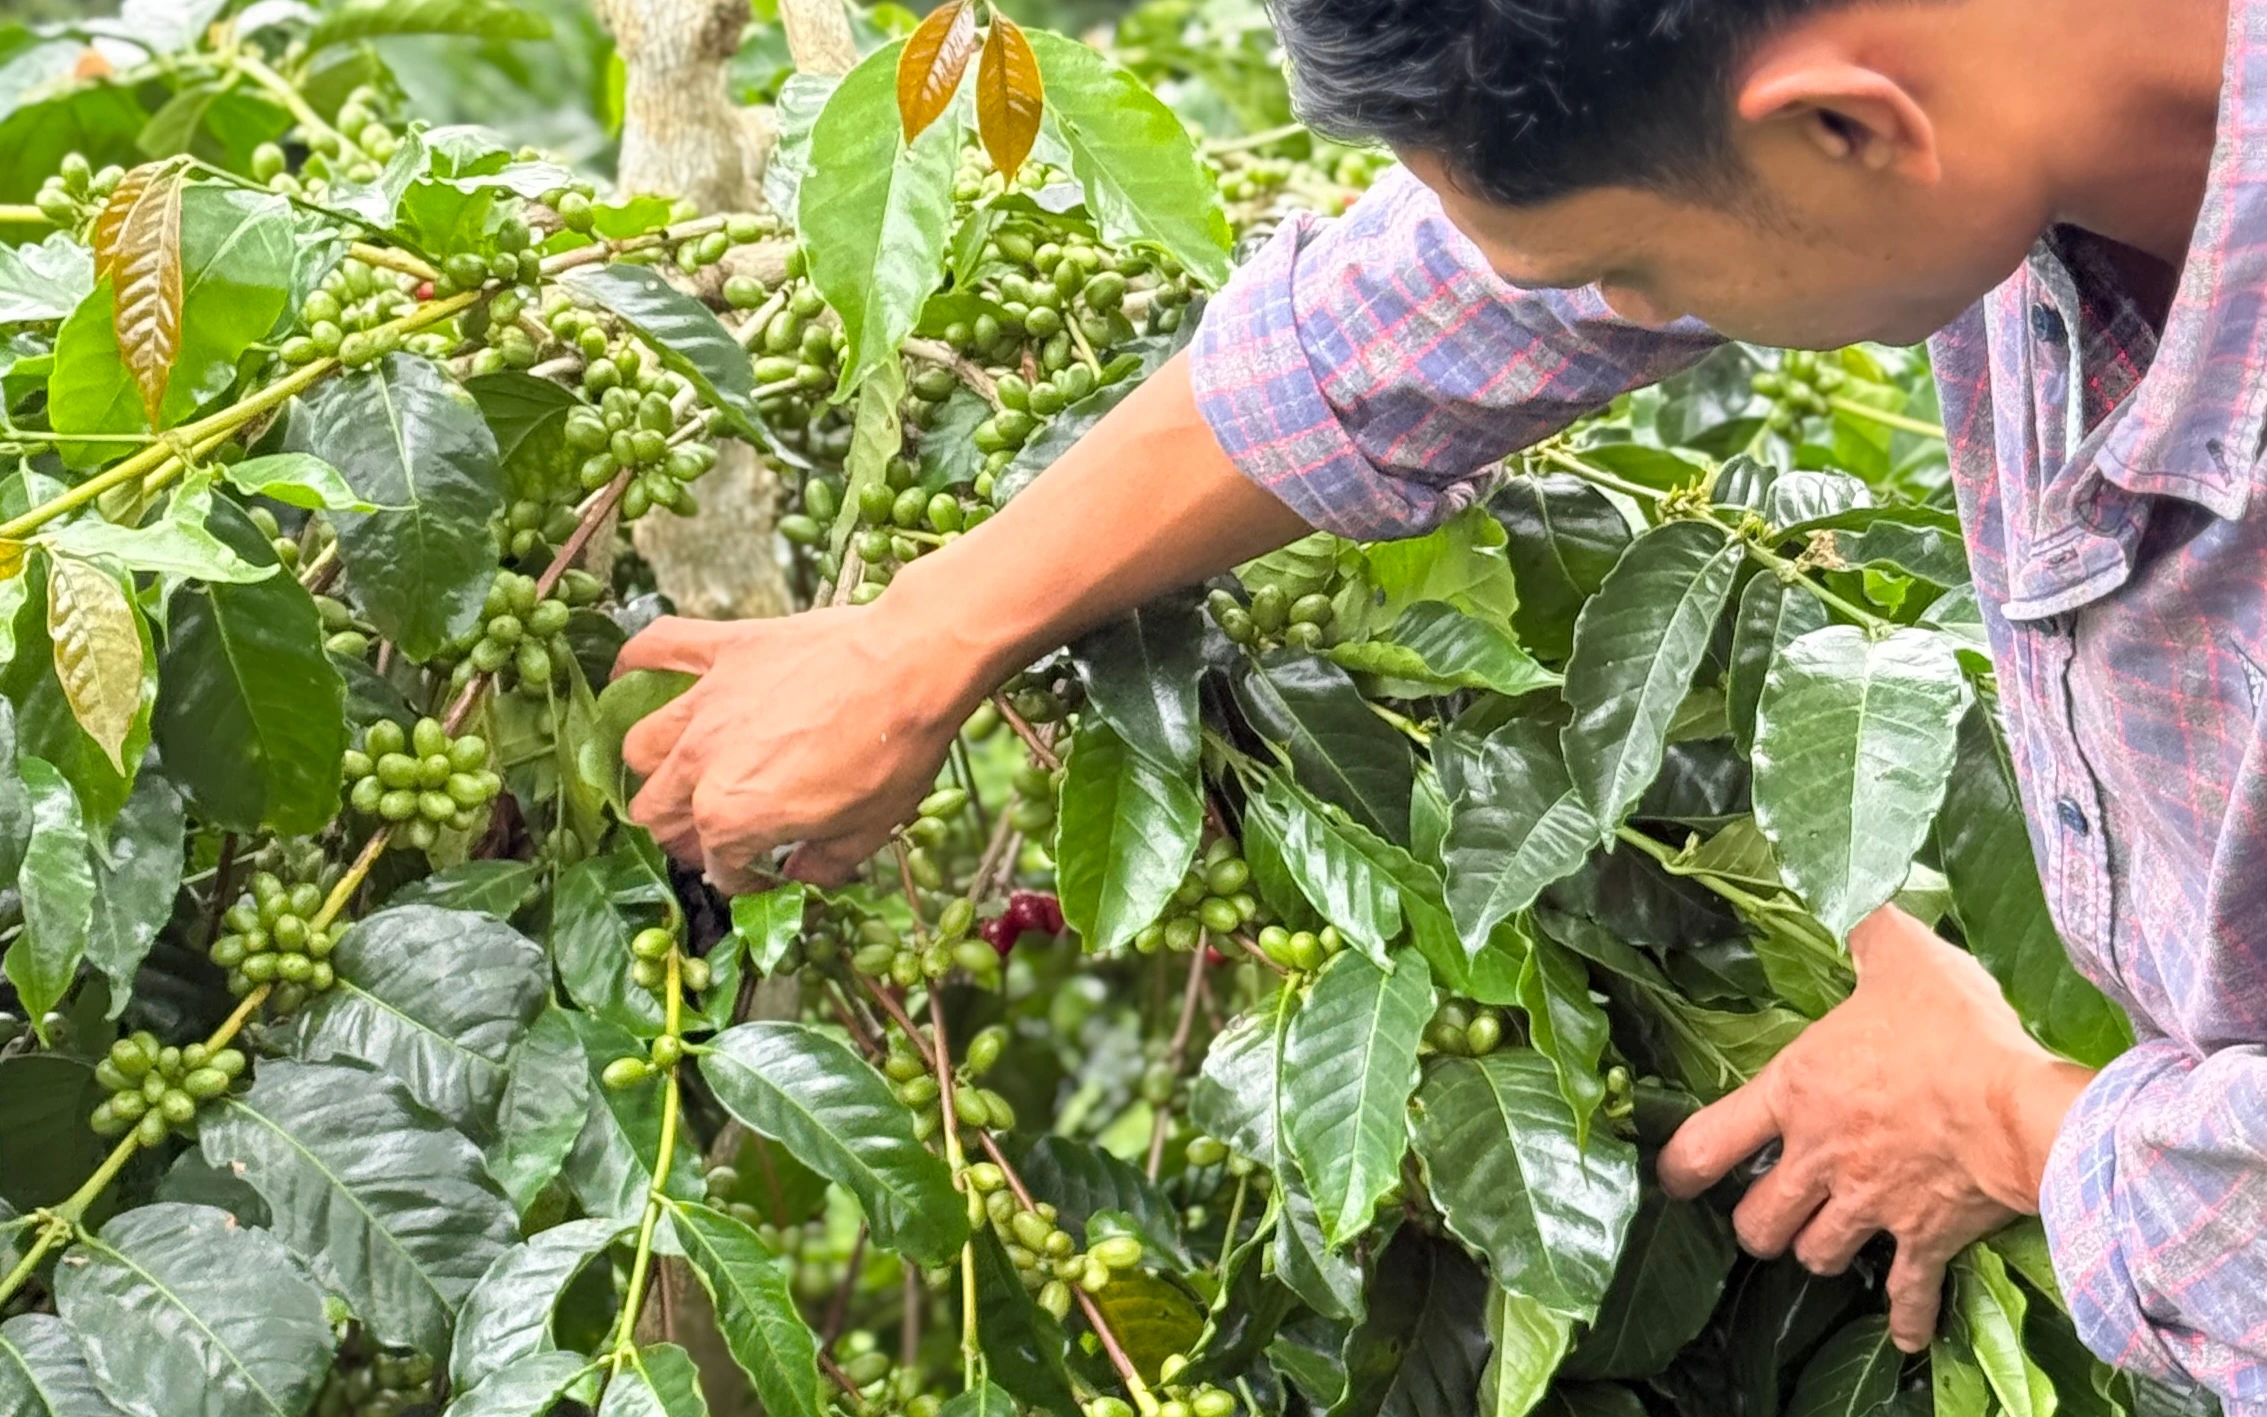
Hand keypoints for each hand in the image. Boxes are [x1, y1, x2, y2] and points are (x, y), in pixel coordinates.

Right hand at [616, 604, 986, 890]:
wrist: (912, 663)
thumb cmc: (895, 750)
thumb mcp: (870, 829)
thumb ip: (825, 863)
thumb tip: (805, 875)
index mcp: (734, 817)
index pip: (718, 865)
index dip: (743, 877)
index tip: (768, 871)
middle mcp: (703, 763)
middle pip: (657, 811)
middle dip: (683, 832)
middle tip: (719, 830)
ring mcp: (705, 703)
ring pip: (640, 746)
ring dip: (655, 768)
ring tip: (683, 772)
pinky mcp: (721, 650)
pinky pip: (655, 649)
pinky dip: (635, 664)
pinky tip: (628, 677)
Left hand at [1656, 906, 2094, 1351]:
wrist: (2022, 1109)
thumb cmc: (1953, 1031)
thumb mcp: (1900, 956)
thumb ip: (1864, 928)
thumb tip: (1849, 892)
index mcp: (1796, 1094)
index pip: (1707, 1142)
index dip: (1681, 1167)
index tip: (1676, 1178)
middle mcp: (1820, 1159)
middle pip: (1757, 1222)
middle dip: (1757, 1223)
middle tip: (1766, 1212)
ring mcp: (1870, 1206)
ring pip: (1817, 1256)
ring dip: (1819, 1253)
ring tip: (1828, 1243)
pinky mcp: (1925, 1237)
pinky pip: (1907, 1293)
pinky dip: (1906, 1317)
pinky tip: (1905, 1332)